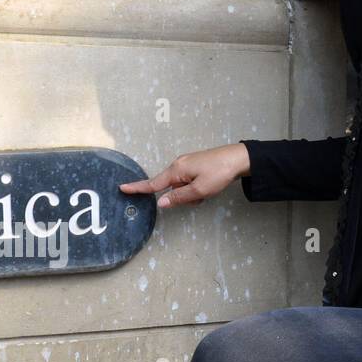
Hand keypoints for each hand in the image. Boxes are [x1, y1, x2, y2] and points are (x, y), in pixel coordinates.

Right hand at [119, 143, 249, 208]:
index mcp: (176, 170)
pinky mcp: (195, 166)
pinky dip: (196, 188)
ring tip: (208, 189)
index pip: (153, 183)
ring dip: (192, 194)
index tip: (123, 188)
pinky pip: (188, 182)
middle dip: (182, 196)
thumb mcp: (199, 190)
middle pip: (170, 188)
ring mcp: (187, 164)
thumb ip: (178, 198)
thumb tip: (160, 203)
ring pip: (181, 187)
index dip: (138, 188)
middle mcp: (178, 165)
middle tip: (201, 195)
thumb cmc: (219, 173)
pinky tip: (209, 185)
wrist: (239, 159)